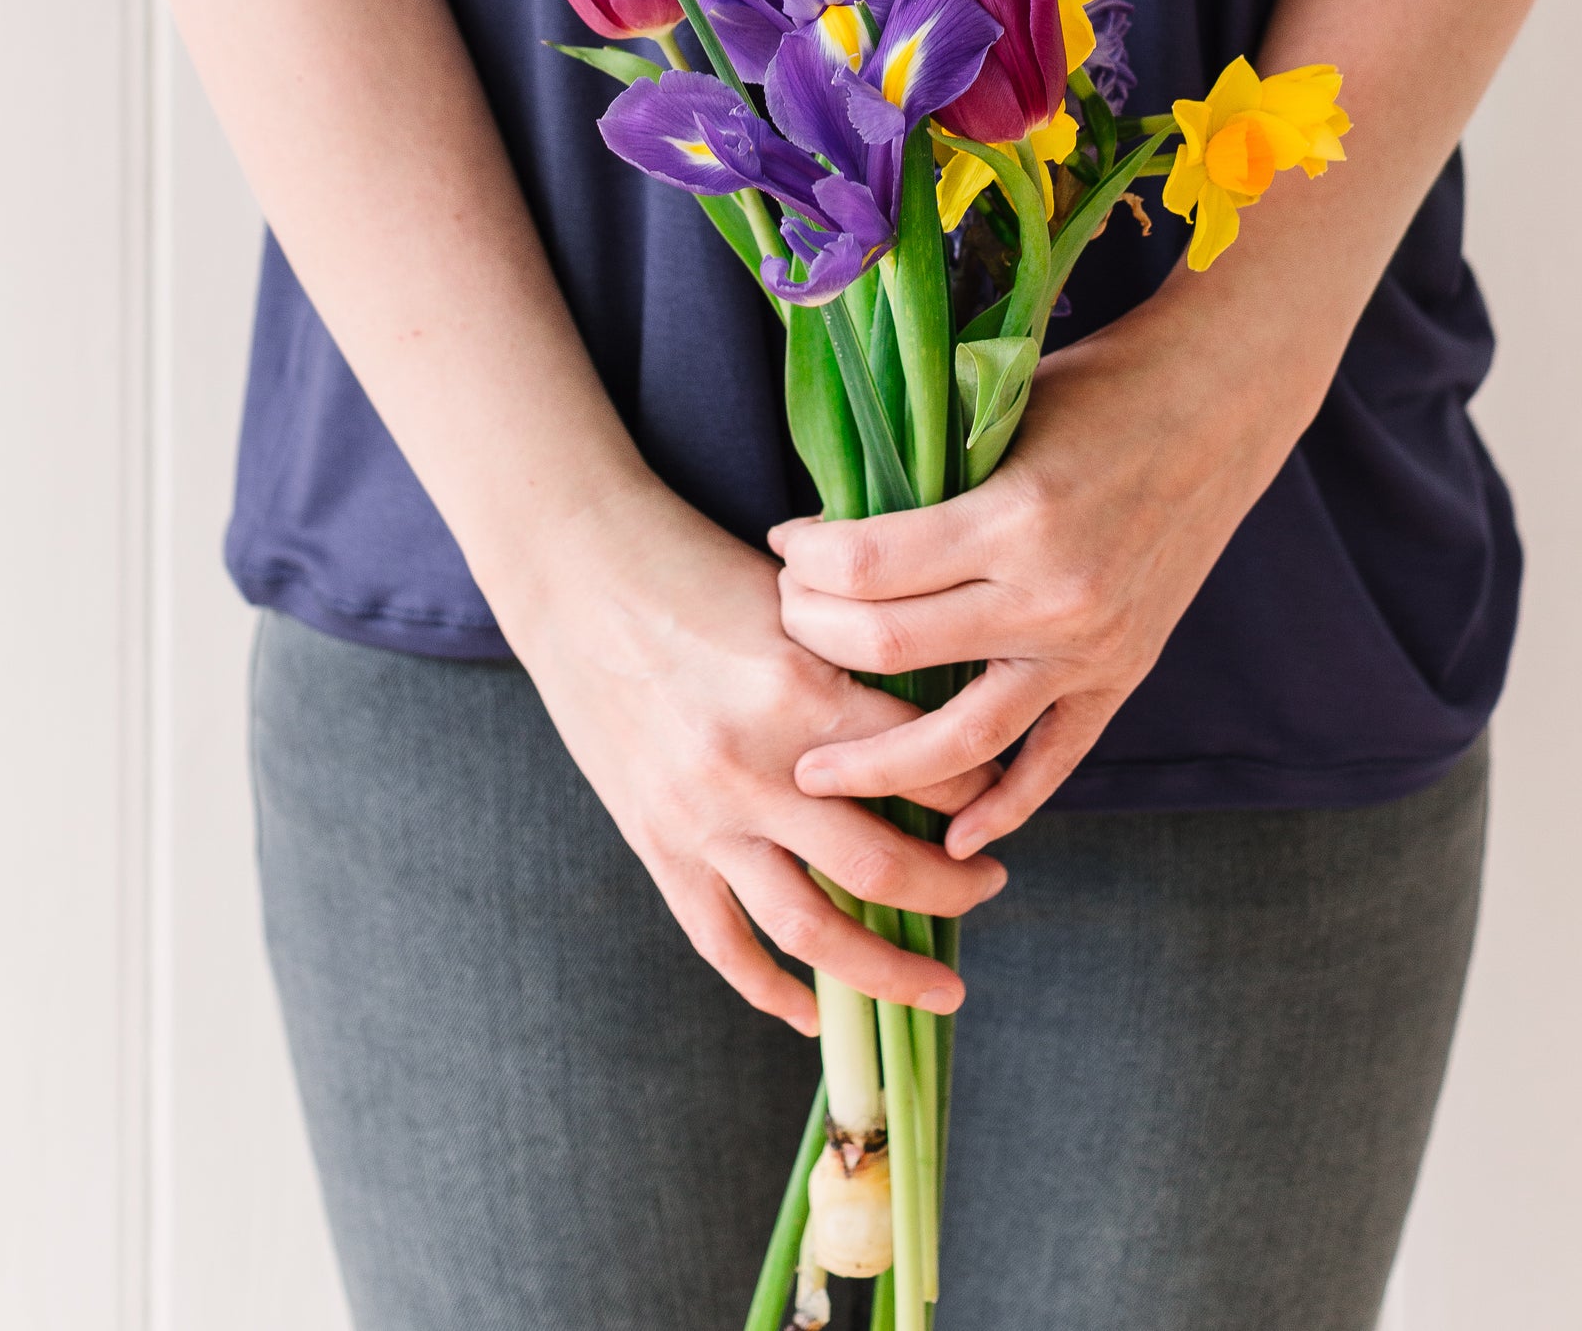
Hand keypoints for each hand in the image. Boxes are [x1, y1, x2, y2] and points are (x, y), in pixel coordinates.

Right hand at [501, 476, 1008, 1031]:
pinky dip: (770, 990)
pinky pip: (721, 943)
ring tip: (941, 987)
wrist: (576, 571)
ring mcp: (701, 818)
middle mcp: (757, 769)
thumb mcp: (796, 598)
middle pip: (884, 865)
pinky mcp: (655, 844)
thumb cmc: (694, 565)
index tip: (1004, 797)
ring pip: (812, 930)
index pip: (928, 767)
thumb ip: (860, 658)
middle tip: (994, 884)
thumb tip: (945, 706)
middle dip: (956, 887)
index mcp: (805, 692)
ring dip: (888, 969)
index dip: (983, 790)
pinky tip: (813, 1016)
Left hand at [769, 298, 1325, 854]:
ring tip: (816, 774)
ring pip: (962, 737)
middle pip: (892, 649)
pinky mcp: (1124, 672)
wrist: (1219, 404)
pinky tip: (954, 837)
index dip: (805, 559)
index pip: (867, 567)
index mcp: (1014, 516)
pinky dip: (1003, 804)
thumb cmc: (1099, 389)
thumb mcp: (1001, 411)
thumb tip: (829, 536)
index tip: (783, 544)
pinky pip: (1054, 760)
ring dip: (880, 762)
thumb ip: (928, 479)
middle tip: (786, 619)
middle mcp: (1052, 595)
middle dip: (816, 637)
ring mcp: (1092, 646)